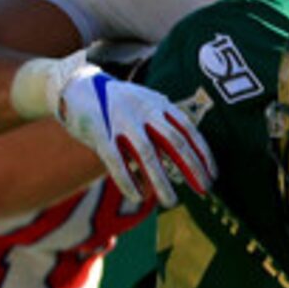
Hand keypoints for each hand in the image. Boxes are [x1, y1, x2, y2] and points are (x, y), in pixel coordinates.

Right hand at [42, 62, 214, 209]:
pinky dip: (128, 180)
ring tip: (171, 202)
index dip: (203, 153)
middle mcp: (143, 110)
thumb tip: (186, 157)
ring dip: (162, 181)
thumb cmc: (117, 103)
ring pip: (148, 155)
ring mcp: (121, 121)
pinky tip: (138, 197)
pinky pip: (116, 161)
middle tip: (204, 190)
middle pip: (174, 142)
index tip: (213, 175)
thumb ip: (164, 126)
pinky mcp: (99, 133)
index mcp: (158, 104)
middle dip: (192, 168)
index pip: (188, 130)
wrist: (75, 85)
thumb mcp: (146, 105)